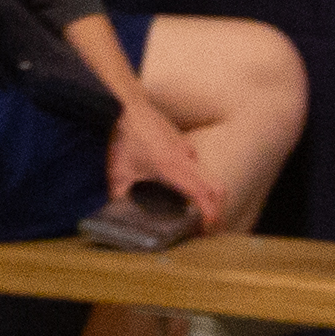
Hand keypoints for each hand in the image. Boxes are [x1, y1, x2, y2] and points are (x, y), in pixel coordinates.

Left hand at [109, 96, 223, 235]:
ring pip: (206, 177)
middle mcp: (187, 159)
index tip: (209, 229)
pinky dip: (196, 182)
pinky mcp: (183, 144)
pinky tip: (180, 189)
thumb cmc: (125, 137)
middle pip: (217, 188)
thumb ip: (119, 196)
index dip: (211, 214)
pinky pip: (195, 166)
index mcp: (174, 167)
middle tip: (209, 229)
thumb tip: (116, 215)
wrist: (128, 106)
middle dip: (218, 210)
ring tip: (196, 213)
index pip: (204, 193)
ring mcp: (187, 150)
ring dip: (206, 196)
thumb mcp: (118, 171)